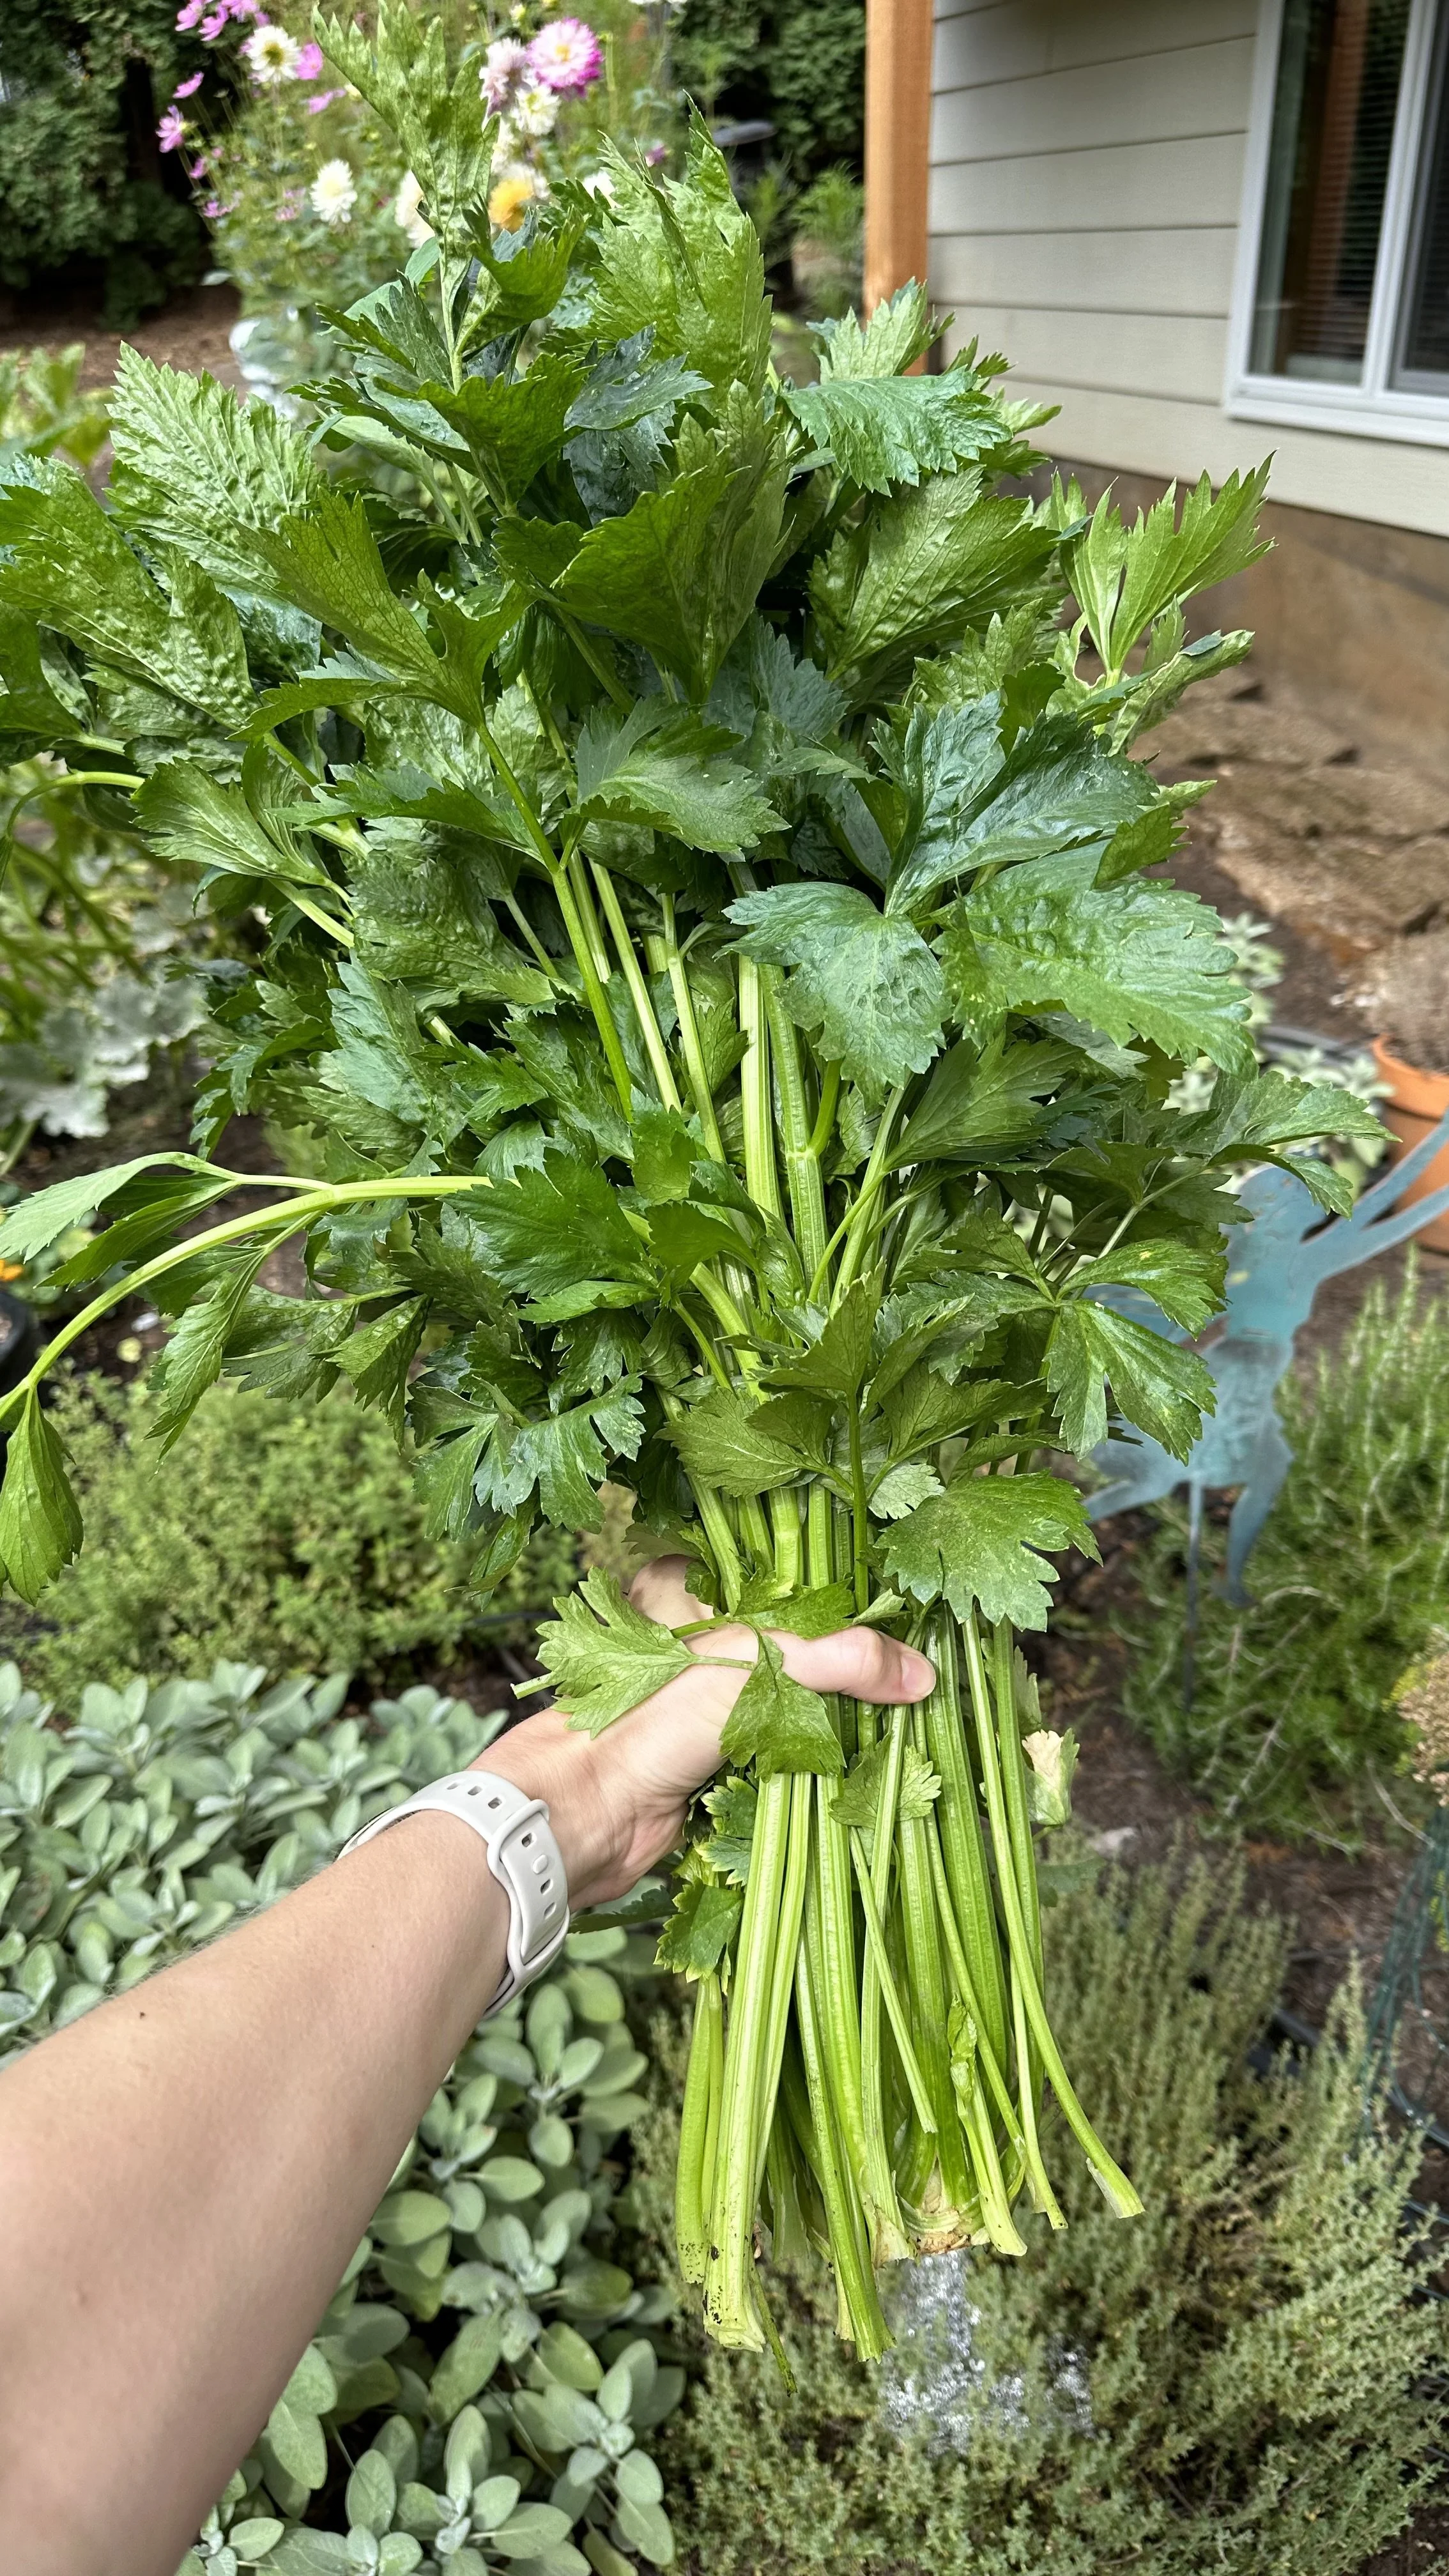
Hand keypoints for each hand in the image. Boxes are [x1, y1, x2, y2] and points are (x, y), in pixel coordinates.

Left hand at [484, 1557, 935, 1907]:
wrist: (584, 1816)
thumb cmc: (652, 1722)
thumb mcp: (755, 1665)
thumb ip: (839, 1660)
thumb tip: (923, 1673)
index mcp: (709, 1600)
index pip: (799, 1587)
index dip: (855, 1605)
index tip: (917, 1624)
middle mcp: (714, 1649)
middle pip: (806, 1651)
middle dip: (858, 1672)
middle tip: (925, 1683)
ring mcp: (716, 1709)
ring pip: (800, 1707)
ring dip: (845, 1725)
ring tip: (910, 1727)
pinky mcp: (720, 1765)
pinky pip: (786, 1759)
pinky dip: (820, 1767)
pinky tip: (863, 1770)